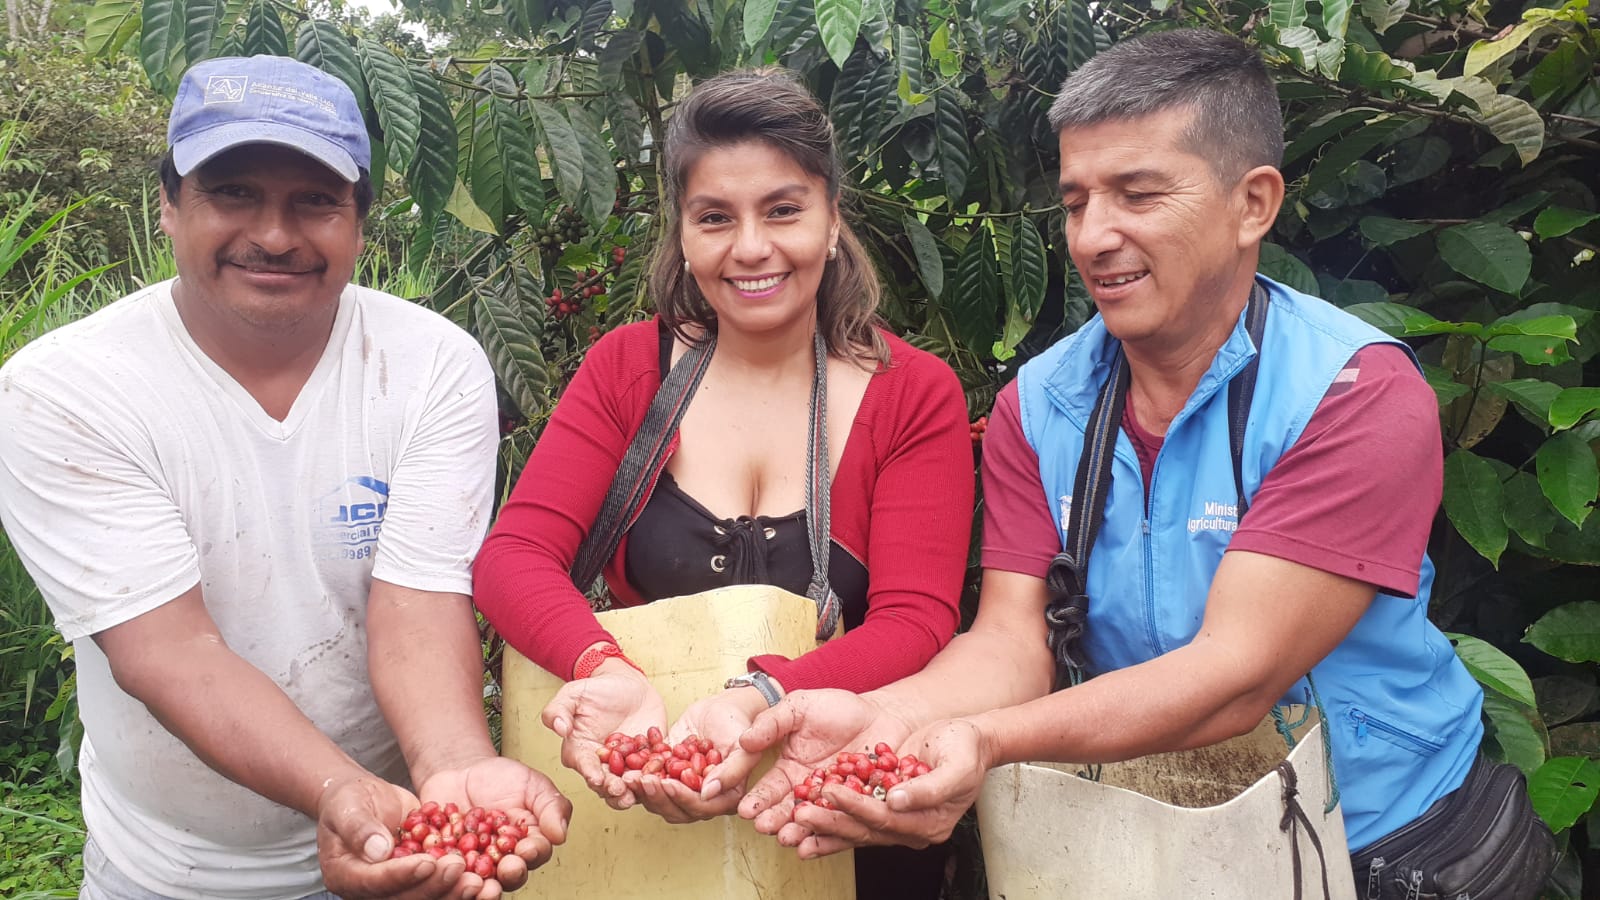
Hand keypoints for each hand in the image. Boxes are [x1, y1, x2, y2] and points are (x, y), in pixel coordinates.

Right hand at [316, 774, 477, 899]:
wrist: (367, 800)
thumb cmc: (349, 800)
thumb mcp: (348, 806)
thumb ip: (360, 827)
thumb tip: (378, 850)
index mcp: (347, 875)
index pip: (375, 882)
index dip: (401, 875)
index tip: (427, 862)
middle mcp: (373, 889)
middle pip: (405, 896)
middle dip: (435, 885)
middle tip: (460, 869)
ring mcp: (398, 886)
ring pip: (427, 897)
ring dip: (453, 892)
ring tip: (479, 880)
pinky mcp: (420, 879)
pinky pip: (441, 886)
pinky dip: (462, 885)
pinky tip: (487, 878)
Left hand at [416, 754, 573, 889]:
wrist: (463, 772)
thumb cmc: (502, 779)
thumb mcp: (532, 784)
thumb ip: (551, 806)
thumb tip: (561, 834)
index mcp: (529, 844)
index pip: (536, 855)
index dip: (533, 854)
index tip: (527, 848)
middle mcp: (504, 861)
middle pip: (510, 876)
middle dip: (509, 873)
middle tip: (506, 866)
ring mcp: (475, 865)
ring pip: (479, 880)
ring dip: (478, 881)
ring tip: (476, 877)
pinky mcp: (448, 863)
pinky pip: (446, 870)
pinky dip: (444, 869)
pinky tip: (442, 864)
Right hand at [541, 662, 665, 809]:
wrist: (628, 685)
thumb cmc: (596, 691)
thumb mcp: (573, 695)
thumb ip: (558, 710)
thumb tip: (558, 727)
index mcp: (581, 753)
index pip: (584, 766)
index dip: (590, 773)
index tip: (596, 778)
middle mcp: (603, 766)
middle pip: (606, 784)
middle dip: (613, 790)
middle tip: (621, 790)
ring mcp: (627, 766)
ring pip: (630, 786)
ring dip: (635, 791)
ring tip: (641, 788)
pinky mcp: (648, 762)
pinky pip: (654, 772)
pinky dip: (658, 776)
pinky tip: (663, 777)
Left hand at [628, 688, 765, 822]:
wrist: (724, 707)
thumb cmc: (739, 726)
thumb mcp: (744, 747)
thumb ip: (732, 771)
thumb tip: (708, 792)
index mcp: (724, 798)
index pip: (700, 807)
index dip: (682, 797)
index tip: (667, 783)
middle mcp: (702, 799)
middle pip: (676, 809)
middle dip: (656, 796)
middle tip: (641, 780)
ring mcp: (683, 788)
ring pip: (659, 799)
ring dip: (642, 790)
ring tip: (628, 775)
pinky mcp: (668, 774)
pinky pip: (650, 780)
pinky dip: (637, 774)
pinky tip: (625, 763)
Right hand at [730, 689, 913, 844]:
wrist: (884, 714)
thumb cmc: (838, 709)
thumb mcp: (800, 707)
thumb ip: (772, 723)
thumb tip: (743, 740)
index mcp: (789, 771)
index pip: (770, 789)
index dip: (758, 799)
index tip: (745, 810)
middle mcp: (809, 792)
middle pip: (789, 810)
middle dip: (775, 820)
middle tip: (763, 828)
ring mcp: (835, 802)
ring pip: (816, 820)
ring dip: (801, 830)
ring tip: (788, 838)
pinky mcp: (861, 808)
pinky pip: (848, 820)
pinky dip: (837, 832)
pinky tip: (826, 838)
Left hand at [793, 717, 991, 858]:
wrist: (965, 740)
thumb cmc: (964, 749)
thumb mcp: (957, 766)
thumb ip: (930, 788)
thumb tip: (897, 801)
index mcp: (929, 823)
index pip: (887, 819)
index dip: (858, 807)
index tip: (832, 791)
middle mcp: (909, 829)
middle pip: (865, 829)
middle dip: (831, 822)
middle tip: (801, 813)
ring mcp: (894, 821)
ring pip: (854, 828)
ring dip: (824, 826)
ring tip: (794, 824)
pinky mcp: (882, 808)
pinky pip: (852, 818)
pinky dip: (829, 819)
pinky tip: (805, 820)